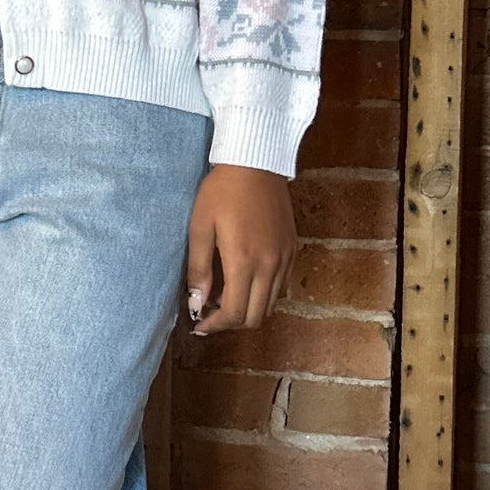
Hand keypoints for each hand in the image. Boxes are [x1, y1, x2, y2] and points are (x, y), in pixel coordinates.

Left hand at [184, 166, 296, 334]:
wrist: (255, 163)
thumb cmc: (221, 191)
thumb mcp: (199, 227)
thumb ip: (198, 270)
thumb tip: (197, 304)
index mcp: (243, 261)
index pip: (233, 314)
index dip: (214, 326)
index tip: (199, 325)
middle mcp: (269, 265)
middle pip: (255, 318)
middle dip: (230, 323)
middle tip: (210, 314)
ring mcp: (285, 258)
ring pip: (270, 305)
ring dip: (247, 310)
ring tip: (225, 298)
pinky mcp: (292, 249)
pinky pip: (280, 286)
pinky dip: (262, 294)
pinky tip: (244, 281)